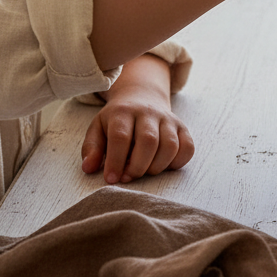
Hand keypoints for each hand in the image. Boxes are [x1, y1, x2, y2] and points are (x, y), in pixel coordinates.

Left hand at [81, 54, 194, 184]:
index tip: (111, 179)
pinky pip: (188, 147)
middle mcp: (148, 113)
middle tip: (128, 177)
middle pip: (149, 141)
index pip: (121, 137)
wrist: (142, 97)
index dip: (116, 161)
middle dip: (138, 166)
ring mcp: (168, 119)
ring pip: (170, 145)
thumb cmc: (117, 120)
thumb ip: (92, 148)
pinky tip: (163, 166)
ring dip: (157, 166)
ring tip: (144, 171)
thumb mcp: (97, 128)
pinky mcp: (182, 127)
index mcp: (123, 112)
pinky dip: (177, 162)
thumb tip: (89, 168)